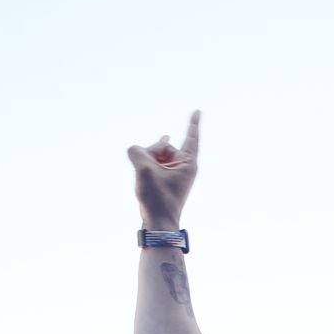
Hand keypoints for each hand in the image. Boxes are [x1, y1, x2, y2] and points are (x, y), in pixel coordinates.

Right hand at [129, 110, 199, 229]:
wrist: (158, 223)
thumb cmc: (157, 199)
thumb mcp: (145, 170)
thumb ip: (138, 152)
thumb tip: (136, 150)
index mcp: (188, 163)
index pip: (190, 138)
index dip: (193, 123)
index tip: (198, 110)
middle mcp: (183, 166)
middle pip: (162, 147)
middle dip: (152, 152)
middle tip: (150, 174)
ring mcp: (173, 173)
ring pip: (153, 155)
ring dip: (145, 162)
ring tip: (147, 180)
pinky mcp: (163, 178)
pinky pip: (150, 163)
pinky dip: (144, 165)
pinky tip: (144, 161)